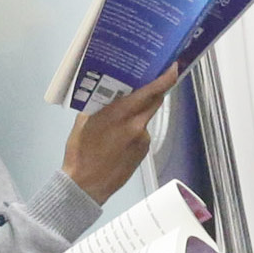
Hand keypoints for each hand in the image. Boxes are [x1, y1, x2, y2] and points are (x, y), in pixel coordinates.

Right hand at [62, 67, 179, 202]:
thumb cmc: (80, 151)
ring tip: (119, 117)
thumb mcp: (84, 121)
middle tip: (148, 80)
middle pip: (154, 101)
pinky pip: (141, 133)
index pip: (150, 92)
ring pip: (145, 118)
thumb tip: (108, 93)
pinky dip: (134, 129)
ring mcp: (142, 140)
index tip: (173, 67)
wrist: (86, 185)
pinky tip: (118, 138)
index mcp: (121, 114)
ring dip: (138, 112)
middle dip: (154, 90)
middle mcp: (136, 125)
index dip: (165, 78)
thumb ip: (99, 105)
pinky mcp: (143, 152)